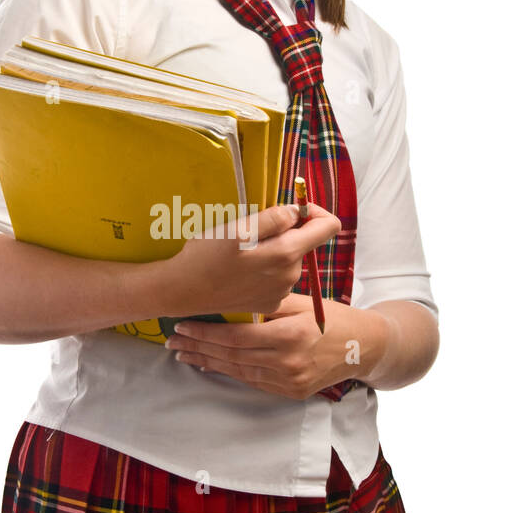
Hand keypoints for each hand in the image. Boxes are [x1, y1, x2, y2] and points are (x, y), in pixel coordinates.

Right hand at [163, 200, 341, 317]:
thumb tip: (297, 211)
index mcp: (287, 253)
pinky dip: (265, 269)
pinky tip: (241, 271)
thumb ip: (274, 218)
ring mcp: (281, 292)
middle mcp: (291, 276)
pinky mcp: (269, 303)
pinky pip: (276, 278)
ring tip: (241, 253)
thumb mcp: (238, 228)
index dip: (314, 211)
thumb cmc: (206, 255)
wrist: (183, 291)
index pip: (328, 227)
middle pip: (303, 243)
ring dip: (273, 251)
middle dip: (285, 232)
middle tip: (250, 232)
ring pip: (288, 260)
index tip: (291, 209)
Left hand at [165, 292, 383, 397]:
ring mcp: (289, 381)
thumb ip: (266, 304)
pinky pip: (252, 381)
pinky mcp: (290, 392)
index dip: (205, 333)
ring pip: (238, 371)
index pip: (235, 337)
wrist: (363, 347)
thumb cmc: (330, 316)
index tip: (182, 326)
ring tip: (183, 354)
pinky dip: (229, 372)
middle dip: (198, 348)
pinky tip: (210, 365)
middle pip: (231, 357)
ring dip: (207, 362)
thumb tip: (227, 300)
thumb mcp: (300, 302)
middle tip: (172, 342)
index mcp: (289, 335)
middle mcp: (288, 362)